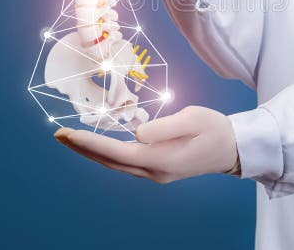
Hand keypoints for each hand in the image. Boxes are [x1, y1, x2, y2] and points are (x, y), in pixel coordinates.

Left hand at [54, 106, 238, 182]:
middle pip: (110, 161)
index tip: (68, 134)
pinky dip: (107, 153)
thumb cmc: (216, 129)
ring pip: (115, 163)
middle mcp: (154, 171)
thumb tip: (136, 133)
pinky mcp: (159, 168)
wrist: (234, 148)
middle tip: (58, 135)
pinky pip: (125, 162)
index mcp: (161, 159)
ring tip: (72, 139)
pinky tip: (99, 145)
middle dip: (83, 148)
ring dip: (92, 152)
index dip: (90, 143)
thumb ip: (163, 126)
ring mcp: (156, 173)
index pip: (117, 152)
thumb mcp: (193, 119)